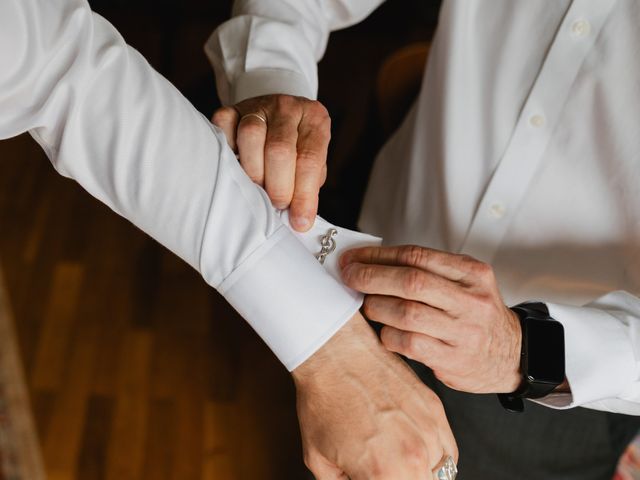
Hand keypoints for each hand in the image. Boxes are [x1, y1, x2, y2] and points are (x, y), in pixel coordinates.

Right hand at [212, 94, 330, 231]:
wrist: (278, 117)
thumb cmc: (297, 150)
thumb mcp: (312, 164)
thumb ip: (308, 186)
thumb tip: (298, 219)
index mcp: (315, 120)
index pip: (310, 159)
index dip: (304, 194)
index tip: (299, 221)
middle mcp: (288, 108)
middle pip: (279, 149)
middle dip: (278, 186)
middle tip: (276, 205)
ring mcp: (258, 105)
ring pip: (250, 136)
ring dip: (253, 172)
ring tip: (257, 189)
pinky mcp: (231, 109)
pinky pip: (223, 127)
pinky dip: (226, 150)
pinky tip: (235, 166)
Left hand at [292, 313, 456, 479]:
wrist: (335, 354)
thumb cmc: (324, 400)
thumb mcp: (320, 460)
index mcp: (383, 474)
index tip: (370, 477)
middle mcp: (413, 455)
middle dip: (399, 478)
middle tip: (381, 471)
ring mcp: (429, 430)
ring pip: (440, 473)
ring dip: (420, 472)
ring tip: (396, 462)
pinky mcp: (435, 409)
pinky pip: (448, 449)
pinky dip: (436, 456)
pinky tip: (415, 452)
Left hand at [339, 245, 522, 393]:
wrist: (513, 355)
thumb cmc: (476, 314)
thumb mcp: (465, 282)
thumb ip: (427, 270)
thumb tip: (371, 260)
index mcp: (472, 273)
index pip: (416, 256)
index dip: (378, 256)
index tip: (354, 258)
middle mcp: (470, 300)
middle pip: (410, 282)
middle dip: (370, 277)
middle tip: (349, 276)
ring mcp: (463, 332)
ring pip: (406, 314)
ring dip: (376, 307)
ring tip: (367, 306)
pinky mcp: (453, 360)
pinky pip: (408, 344)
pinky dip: (388, 335)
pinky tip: (384, 331)